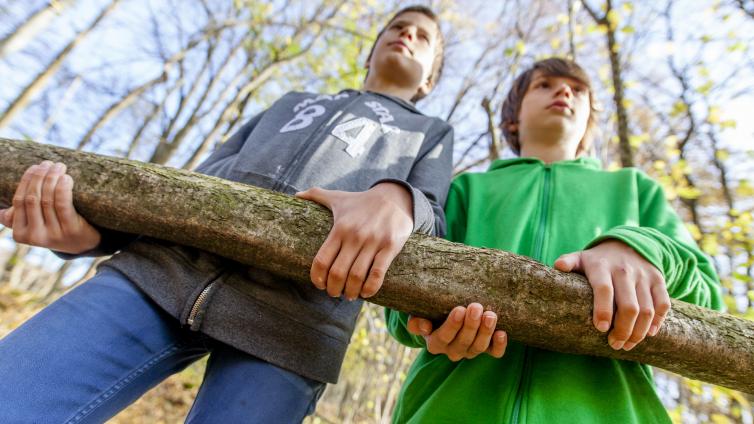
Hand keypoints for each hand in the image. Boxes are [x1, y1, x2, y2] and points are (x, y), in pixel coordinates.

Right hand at [0, 161, 100, 253]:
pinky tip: (66, 177)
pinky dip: (62, 188)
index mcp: (21, 234)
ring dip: (52, 178)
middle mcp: (35, 236)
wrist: (85, 243)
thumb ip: (18, 217)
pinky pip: (63, 204)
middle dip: (40, 176)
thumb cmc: (56, 227)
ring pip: (48, 199)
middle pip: (32, 198)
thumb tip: (1, 212)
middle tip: (48, 163)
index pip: (19, 201)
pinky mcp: (71, 230)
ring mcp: (54, 235)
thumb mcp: (35, 224)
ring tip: (59, 166)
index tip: (35, 166)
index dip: (26, 181)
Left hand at [295, 182, 412, 299]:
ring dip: (351, 292)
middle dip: (333, 289)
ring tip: (349, 295)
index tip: (319, 285)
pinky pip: (378, 273)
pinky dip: (370, 288)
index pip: (322, 260)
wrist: (394, 197)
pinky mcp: (390, 247)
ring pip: (357, 277)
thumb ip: (316, 195)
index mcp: (339, 228)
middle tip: (334, 293)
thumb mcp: (338, 197)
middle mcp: (355, 236)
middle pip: (338, 273)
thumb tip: (296, 195)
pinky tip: (366, 293)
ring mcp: (373, 242)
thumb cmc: (362, 201)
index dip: (318, 278)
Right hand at [407, 303, 507, 360]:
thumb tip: (423, 327)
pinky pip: (494, 353)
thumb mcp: (418, 315)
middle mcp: (453, 351)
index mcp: (435, 343)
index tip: (459, 310)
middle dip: (470, 324)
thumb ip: (416, 322)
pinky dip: (499, 345)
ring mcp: (470, 351)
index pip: (444, 337)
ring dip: (485, 331)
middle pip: (463, 342)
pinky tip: (502, 333)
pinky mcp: (486, 350)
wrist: (444, 317)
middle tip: (475, 307)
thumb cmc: (430, 314)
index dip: (452, 325)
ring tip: (490, 315)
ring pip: (479, 347)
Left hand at [554, 240, 670, 350]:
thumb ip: (569, 262)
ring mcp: (644, 276)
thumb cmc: (598, 260)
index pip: (604, 289)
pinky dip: (658, 322)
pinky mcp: (658, 280)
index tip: (601, 329)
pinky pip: (663, 304)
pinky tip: (648, 333)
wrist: (628, 244)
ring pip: (647, 310)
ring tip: (628, 344)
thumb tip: (558, 266)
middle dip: (623, 330)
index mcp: (602, 267)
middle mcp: (625, 270)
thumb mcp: (581, 258)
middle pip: (629, 306)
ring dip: (639, 332)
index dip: (603, 310)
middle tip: (615, 344)